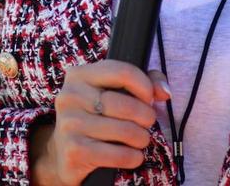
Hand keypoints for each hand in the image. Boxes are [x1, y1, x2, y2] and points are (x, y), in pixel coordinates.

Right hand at [29, 60, 170, 185]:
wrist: (64, 153)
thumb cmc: (97, 116)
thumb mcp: (115, 91)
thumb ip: (145, 82)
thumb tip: (164, 92)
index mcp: (80, 75)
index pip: (122, 72)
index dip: (144, 86)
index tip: (149, 98)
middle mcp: (70, 96)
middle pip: (125, 105)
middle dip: (146, 116)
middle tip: (147, 122)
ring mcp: (69, 124)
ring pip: (124, 130)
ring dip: (141, 138)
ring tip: (140, 139)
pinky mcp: (74, 151)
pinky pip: (117, 154)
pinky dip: (133, 157)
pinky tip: (133, 156)